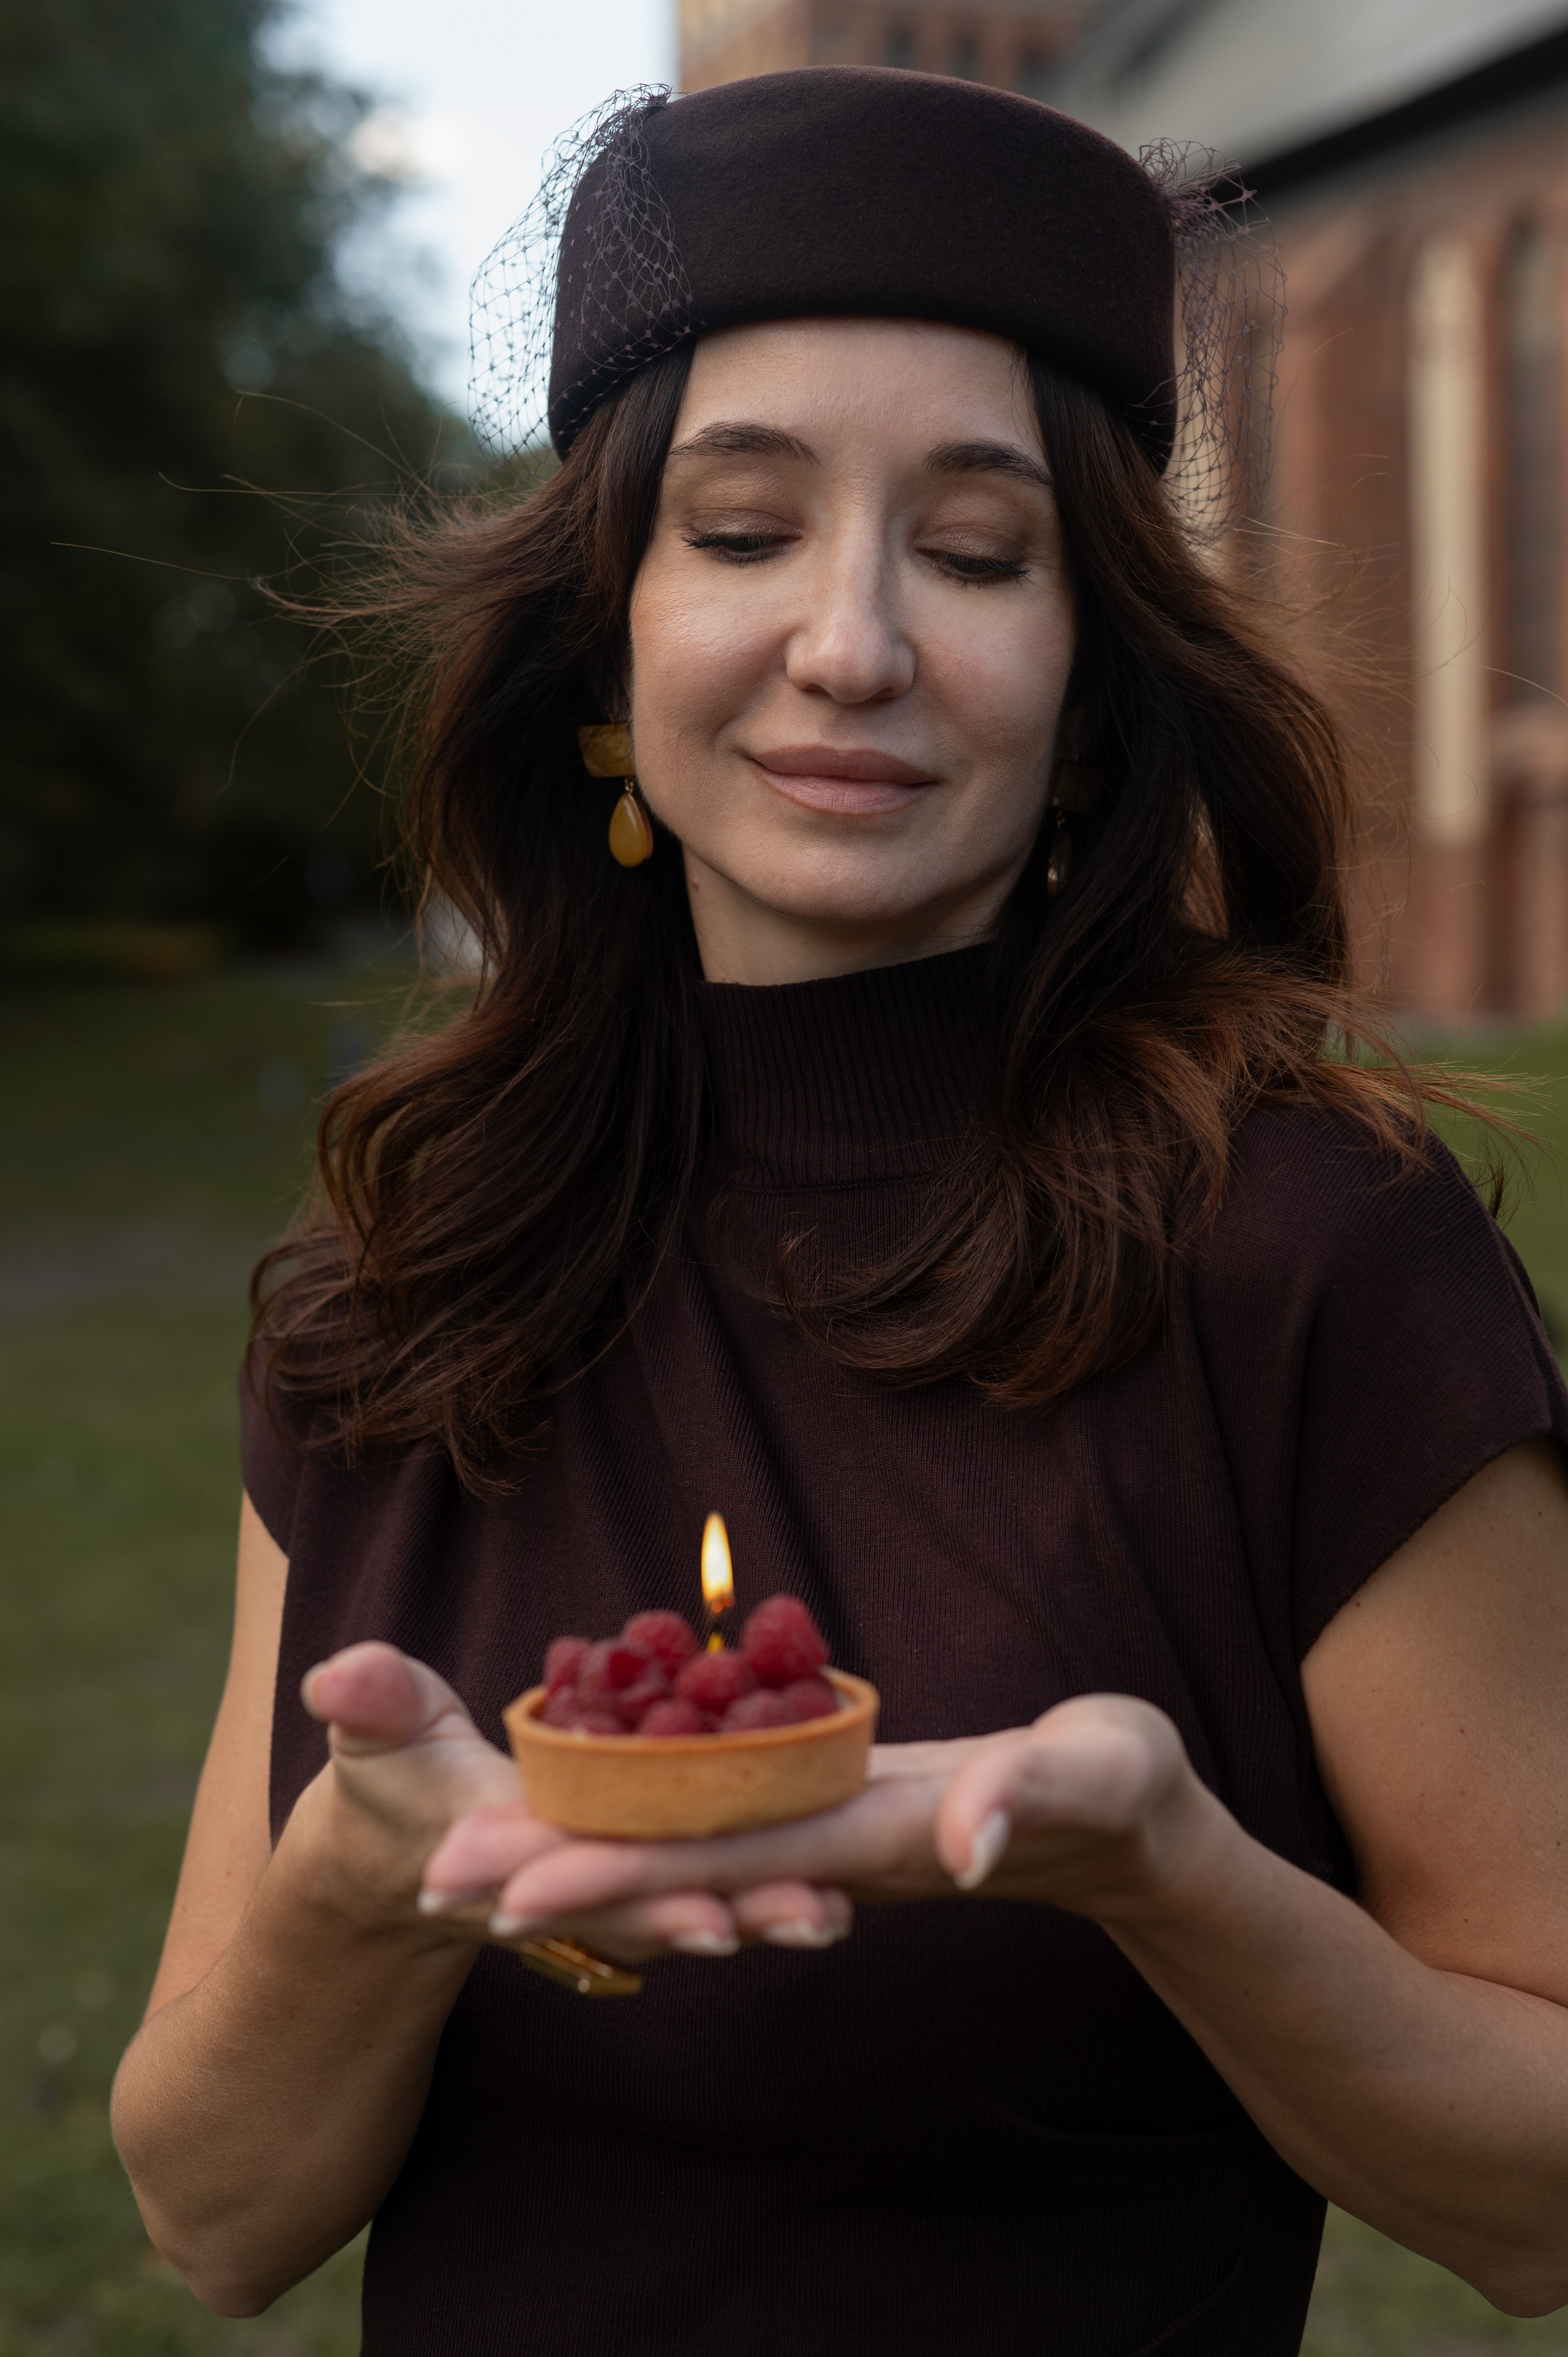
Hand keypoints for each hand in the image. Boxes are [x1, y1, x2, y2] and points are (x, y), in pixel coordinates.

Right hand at [291, 1642, 849, 1964]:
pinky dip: (767, 1889)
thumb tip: (337, 1671)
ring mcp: (611, 1890)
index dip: (643, 1892)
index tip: (705, 1911)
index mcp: (513, 1853)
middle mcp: (572, 1888)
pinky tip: (843, 1891)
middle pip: (664, 1903)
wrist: (407, 1844)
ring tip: (841, 1916)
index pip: (583, 1875)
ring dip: (769, 1913)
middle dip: (737, 1913)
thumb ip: (368, 1699)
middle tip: (818, 1917)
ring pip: (697, 1902)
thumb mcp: (376, 1732)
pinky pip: (712, 1883)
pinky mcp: (643, 1873)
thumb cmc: (395, 1774)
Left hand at [422, 1693, 1227, 1948]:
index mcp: (869, 1836)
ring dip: (585, 1859)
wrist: (1131, 1826)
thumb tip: (963, 1840)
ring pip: (686, 1851)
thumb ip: (1032, 1797)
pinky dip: (646, 1831)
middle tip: (433, 1882)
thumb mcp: (1096, 1776)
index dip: (615, 1871)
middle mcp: (828, 1847)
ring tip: (477, 1867)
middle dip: (558, 1874)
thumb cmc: (1124, 1791)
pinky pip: (722, 1828)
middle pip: (675, 1866)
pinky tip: (586, 1820)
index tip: (510, 1889)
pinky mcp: (834, 1814)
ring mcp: (826, 1835)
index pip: (719, 1860)